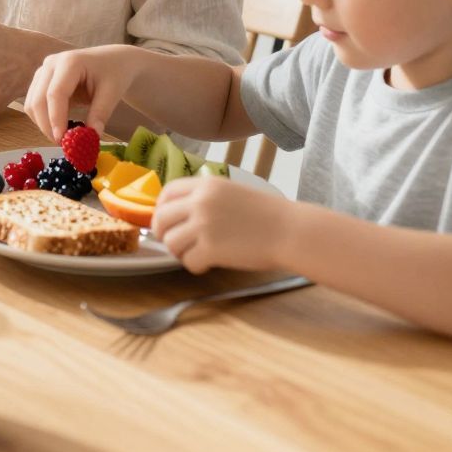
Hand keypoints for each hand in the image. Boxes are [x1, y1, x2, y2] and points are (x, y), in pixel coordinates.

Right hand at [24, 46, 142, 141]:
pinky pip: (34, 104)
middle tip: (63, 144)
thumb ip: (100, 113)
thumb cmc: (114, 72)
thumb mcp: (112, 92)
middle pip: (38, 100)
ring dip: (43, 124)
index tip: (62, 140)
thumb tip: (91, 138)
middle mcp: (51, 64)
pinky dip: (43, 119)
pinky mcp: (40, 81)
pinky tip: (61, 126)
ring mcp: (43, 71)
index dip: (56, 118)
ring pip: (31, 104)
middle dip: (47, 125)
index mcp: (70, 62)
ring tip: (64, 137)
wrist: (112, 60)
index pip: (55, 93)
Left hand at [152, 178, 294, 272]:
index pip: (166, 192)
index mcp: (206, 184)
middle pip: (161, 218)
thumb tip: (179, 213)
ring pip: (170, 242)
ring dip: (180, 252)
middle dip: (164, 233)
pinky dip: (195, 266)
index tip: (167, 220)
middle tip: (177, 244)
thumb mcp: (232, 192)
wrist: (291, 231)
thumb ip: (205, 198)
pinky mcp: (210, 248)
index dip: (162, 208)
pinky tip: (208, 265)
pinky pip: (187, 262)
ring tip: (197, 254)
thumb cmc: (267, 215)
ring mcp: (203, 225)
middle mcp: (200, 202)